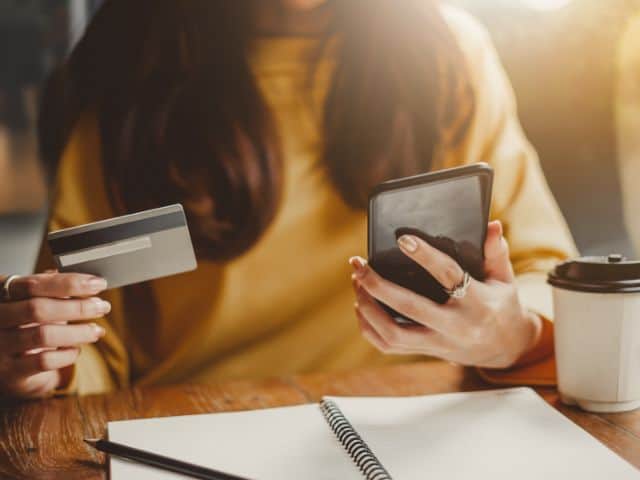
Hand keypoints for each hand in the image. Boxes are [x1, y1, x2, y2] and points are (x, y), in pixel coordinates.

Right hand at [0, 272, 109, 398]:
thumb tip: (87, 280)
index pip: (33, 284)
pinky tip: (76, 349)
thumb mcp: (33, 300)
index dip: (69, 283)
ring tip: (96, 330)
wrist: (7, 362)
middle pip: (37, 309)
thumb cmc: (25, 323)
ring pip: (43, 335)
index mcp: (0, 294)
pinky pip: (45, 361)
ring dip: (78, 332)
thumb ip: (53, 288)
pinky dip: (67, 354)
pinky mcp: (11, 372)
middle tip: (102, 306)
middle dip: (77, 307)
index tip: (98, 284)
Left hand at [350, 221, 541, 368]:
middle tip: (359, 265)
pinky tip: (361, 305)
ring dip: (368, 308)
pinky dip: (369, 328)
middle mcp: (455, 326)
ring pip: (393, 333)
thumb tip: (491, 224)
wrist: (506, 348)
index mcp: (477, 302)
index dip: (425, 257)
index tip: (402, 239)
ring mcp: (439, 343)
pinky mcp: (426, 352)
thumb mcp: (505, 279)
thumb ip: (496, 252)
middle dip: (378, 285)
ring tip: (357, 282)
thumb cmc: (501, 305)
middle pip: (409, 308)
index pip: (448, 276)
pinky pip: (389, 346)